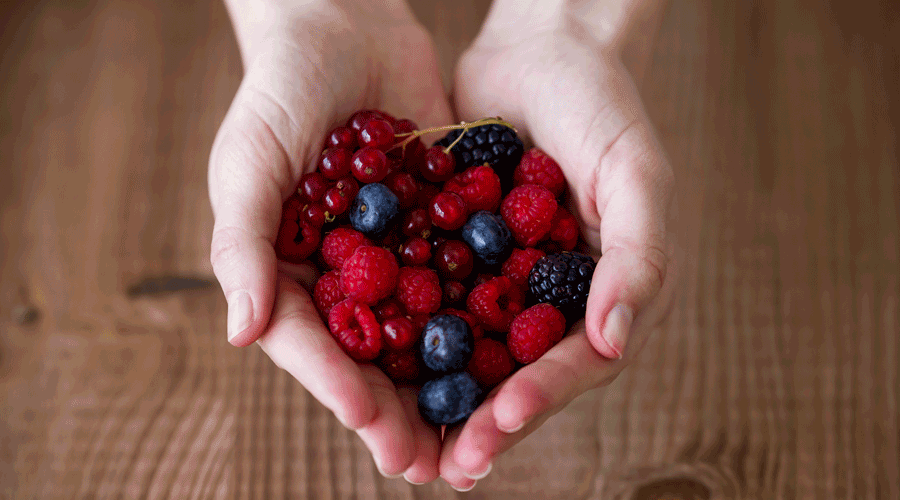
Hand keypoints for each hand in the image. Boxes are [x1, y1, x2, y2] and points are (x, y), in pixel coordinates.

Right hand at [208, 0, 451, 482]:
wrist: (345, 23)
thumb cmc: (279, 89)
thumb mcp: (248, 162)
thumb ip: (242, 245)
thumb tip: (239, 335)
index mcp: (287, 270)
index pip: (311, 344)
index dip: (339, 387)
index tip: (373, 423)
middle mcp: (342, 273)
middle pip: (370, 355)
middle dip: (398, 409)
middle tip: (429, 462)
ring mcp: (393, 254)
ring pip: (420, 333)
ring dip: (444, 386)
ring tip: (472, 435)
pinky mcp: (438, 227)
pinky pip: (460, 281)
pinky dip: (480, 319)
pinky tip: (508, 356)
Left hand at [438, 2, 678, 488]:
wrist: (542, 47)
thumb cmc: (603, 105)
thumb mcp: (636, 174)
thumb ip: (637, 257)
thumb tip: (616, 343)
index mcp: (607, 291)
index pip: (577, 361)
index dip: (543, 395)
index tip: (500, 419)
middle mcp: (554, 298)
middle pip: (520, 372)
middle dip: (484, 420)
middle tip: (444, 464)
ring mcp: (506, 280)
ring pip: (472, 353)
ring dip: (441, 400)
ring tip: (405, 441)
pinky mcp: (461, 255)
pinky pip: (434, 303)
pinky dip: (409, 337)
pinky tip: (375, 366)